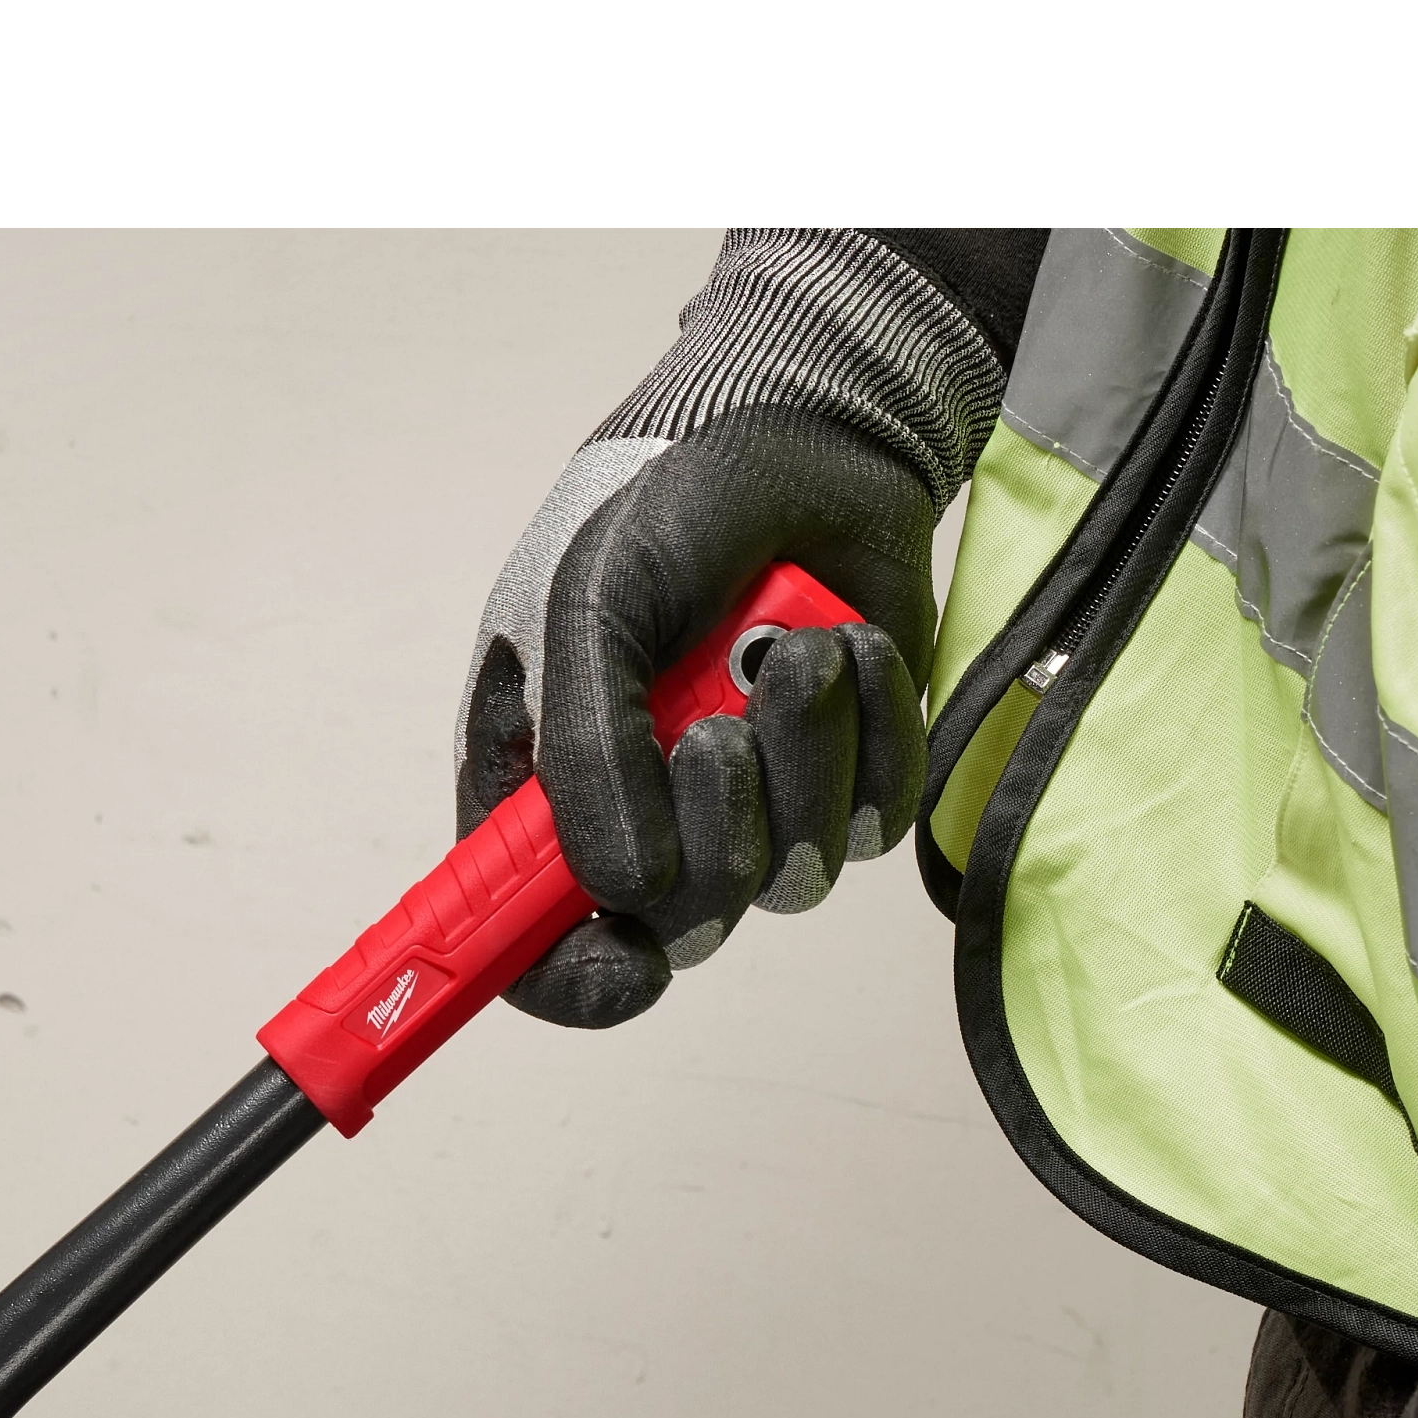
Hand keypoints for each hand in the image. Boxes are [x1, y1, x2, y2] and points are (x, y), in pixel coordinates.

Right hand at [460, 228, 993, 1027]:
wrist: (810, 435)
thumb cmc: (668, 510)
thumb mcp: (588, 603)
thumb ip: (584, 751)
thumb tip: (624, 891)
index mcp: (551, 792)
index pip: (537, 949)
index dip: (574, 982)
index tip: (626, 965)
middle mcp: (651, 820)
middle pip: (686, 926)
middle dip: (715, 828)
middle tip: (716, 729)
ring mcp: (758, 808)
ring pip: (794, 878)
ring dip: (802, 759)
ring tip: (797, 653)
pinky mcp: (855, 781)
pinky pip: (879, 818)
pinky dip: (876, 730)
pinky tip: (853, 648)